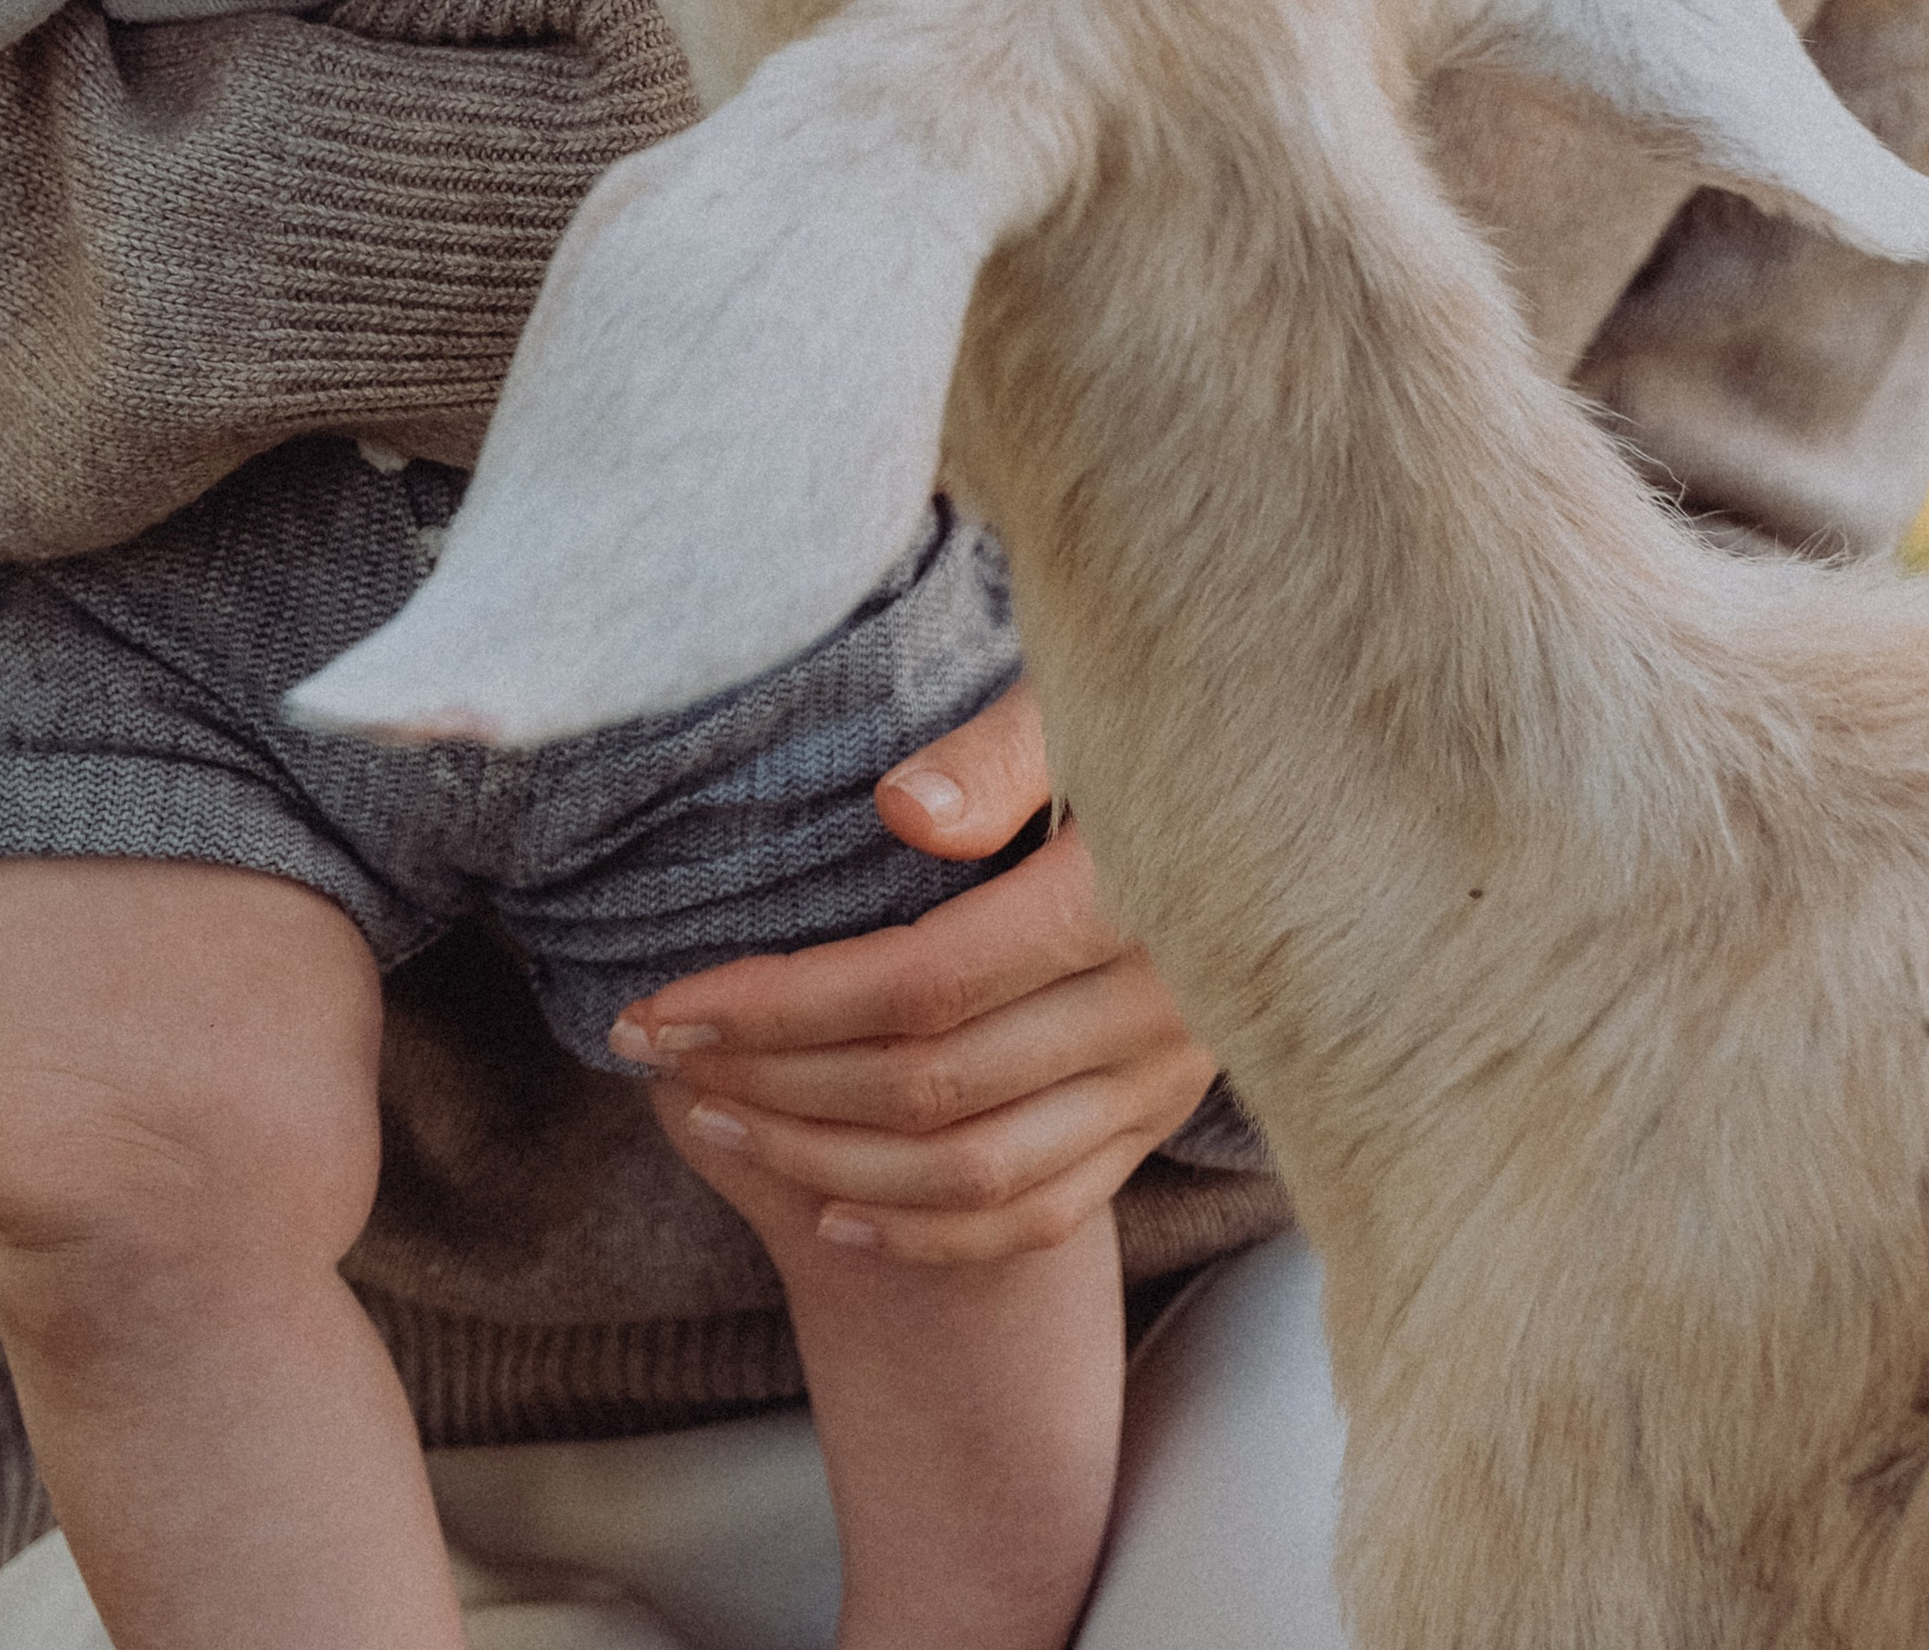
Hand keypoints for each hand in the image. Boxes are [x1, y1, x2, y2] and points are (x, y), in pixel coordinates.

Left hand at [610, 681, 1219, 1263]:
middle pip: (933, 1089)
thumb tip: (903, 810)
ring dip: (826, 1162)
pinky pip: (1040, 1212)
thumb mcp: (1078, 698)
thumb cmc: (1142, 712)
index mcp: (1132, 898)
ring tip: (716, 1117)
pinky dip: (929, 1230)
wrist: (1268, 780)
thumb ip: (996, 755)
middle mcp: (1159, 1008)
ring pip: (976, 1172)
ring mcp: (1164, 1079)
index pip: (924, 986)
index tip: (666, 1005)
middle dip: (775, 1081)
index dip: (781, 1007)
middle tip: (661, 1058)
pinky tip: (833, 1207)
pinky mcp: (1160, 1117)